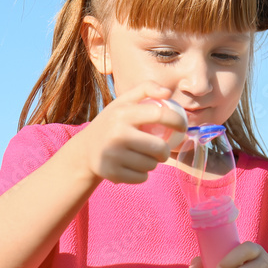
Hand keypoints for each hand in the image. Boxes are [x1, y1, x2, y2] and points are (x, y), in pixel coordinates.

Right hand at [72, 79, 187, 184]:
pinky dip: (142, 174)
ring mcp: (113, 155)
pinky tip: (133, 167)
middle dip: (165, 151)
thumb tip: (167, 92)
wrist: (86, 149)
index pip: (159, 115)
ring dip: (152, 163)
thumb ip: (145, 89)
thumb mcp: (123, 102)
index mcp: (123, 113)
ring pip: (151, 165)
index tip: (182, 127)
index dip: (177, 121)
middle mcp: (117, 134)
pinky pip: (141, 178)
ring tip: (142, 157)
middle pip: (159, 148)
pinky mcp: (111, 173)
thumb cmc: (112, 123)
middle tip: (161, 150)